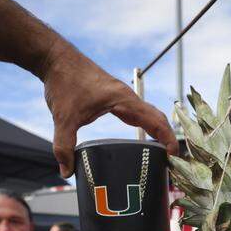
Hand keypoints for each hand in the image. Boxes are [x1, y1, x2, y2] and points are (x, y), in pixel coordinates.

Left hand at [40, 39, 177, 176]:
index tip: (174, 155)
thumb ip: (64, 146)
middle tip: (169, 159)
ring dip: (157, 130)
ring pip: (147, 114)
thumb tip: (67, 171)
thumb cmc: (64, 82)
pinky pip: (136, 112)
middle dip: (166, 137)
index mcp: (123, 100)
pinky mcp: (113, 97)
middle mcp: (126, 97)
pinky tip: (142, 136)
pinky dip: (145, 124)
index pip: (155, 120)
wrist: (56, 59)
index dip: (168, 138)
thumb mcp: (64, 118)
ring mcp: (121, 96)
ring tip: (161, 152)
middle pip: (156, 117)